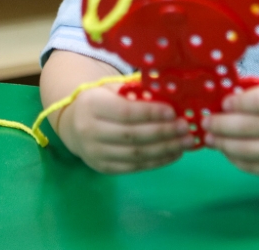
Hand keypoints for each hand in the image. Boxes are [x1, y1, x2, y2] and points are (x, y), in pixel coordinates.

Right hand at [58, 85, 193, 174]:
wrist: (73, 125)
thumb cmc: (102, 102)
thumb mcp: (113, 89)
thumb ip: (136, 91)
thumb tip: (170, 93)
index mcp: (92, 105)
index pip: (125, 112)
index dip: (151, 113)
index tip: (173, 112)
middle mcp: (89, 131)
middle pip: (132, 135)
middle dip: (163, 132)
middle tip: (185, 128)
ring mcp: (95, 153)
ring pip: (135, 154)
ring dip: (165, 149)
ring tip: (185, 142)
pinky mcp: (103, 168)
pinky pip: (134, 167)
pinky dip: (157, 162)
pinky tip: (174, 153)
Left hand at [202, 83, 258, 175]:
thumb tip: (223, 102)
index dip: (238, 103)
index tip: (222, 103)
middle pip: (251, 128)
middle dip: (222, 125)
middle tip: (205, 123)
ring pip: (250, 151)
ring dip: (224, 145)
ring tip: (210, 138)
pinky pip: (255, 167)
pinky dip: (236, 160)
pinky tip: (226, 151)